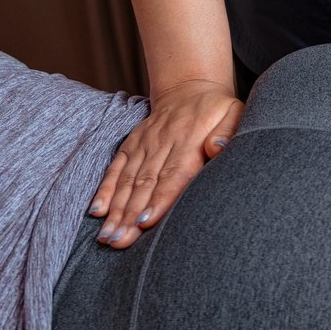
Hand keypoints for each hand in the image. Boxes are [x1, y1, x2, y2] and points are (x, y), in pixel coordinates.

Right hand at [90, 78, 242, 247]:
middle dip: (130, 215)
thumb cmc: (216, 109)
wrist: (190, 88)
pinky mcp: (131, 144)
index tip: (145, 221)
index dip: (159, 200)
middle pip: (145, 185)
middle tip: (119, 241)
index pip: (173, 175)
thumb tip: (217, 147)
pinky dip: (105, 190)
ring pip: (128, 181)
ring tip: (108, 236)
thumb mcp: (233, 113)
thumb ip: (228, 131)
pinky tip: (97, 211)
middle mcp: (162, 144)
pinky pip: (116, 168)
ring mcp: (144, 145)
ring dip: (116, 210)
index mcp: (188, 141)